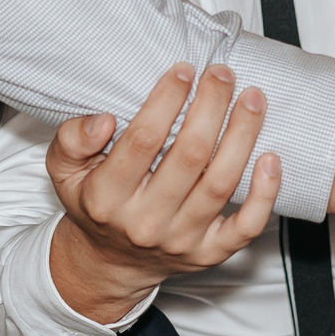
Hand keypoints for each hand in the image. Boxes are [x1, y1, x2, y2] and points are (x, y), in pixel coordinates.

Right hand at [45, 63, 280, 322]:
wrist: (110, 264)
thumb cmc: (95, 205)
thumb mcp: (63, 172)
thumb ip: (72, 139)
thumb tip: (104, 121)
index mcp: (107, 198)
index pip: (142, 142)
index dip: (166, 101)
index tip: (183, 71)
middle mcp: (145, 222)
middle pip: (190, 157)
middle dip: (211, 107)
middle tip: (222, 74)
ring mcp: (181, 240)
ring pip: (221, 184)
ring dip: (243, 136)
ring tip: (252, 99)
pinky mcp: (210, 254)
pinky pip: (245, 226)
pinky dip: (264, 193)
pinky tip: (271, 158)